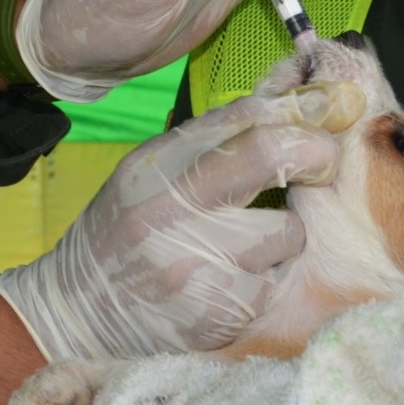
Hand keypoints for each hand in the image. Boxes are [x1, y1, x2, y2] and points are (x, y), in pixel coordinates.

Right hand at [0, 82, 355, 361]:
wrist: (78, 311)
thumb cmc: (126, 229)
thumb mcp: (153, 169)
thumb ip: (218, 134)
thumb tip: (294, 89)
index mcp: (156, 168)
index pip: (242, 119)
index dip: (297, 111)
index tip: (324, 113)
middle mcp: (171, 213)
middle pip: (269, 155)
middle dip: (313, 152)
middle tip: (320, 160)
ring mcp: (196, 268)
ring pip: (287, 232)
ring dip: (282, 235)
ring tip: (245, 244)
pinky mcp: (219, 315)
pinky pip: (275, 283)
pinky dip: (263, 280)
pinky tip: (228, 282)